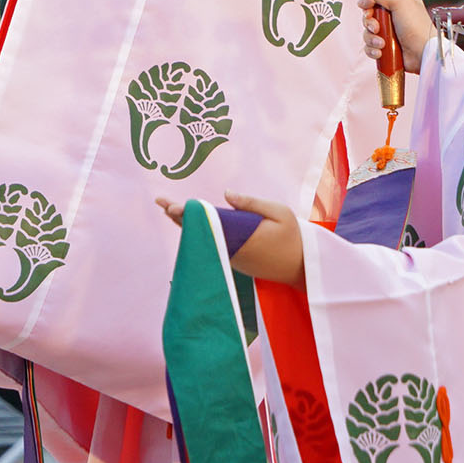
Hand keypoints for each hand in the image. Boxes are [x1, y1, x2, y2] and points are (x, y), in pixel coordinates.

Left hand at [159, 193, 305, 288]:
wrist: (302, 268)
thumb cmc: (293, 237)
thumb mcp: (279, 212)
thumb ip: (251, 203)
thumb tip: (226, 193)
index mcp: (241, 237)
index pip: (207, 222)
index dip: (188, 214)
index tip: (171, 206)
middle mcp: (232, 250)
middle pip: (200, 231)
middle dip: (180, 216)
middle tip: (161, 202)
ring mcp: (233, 258)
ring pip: (206, 239)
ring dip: (189, 224)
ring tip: (171, 210)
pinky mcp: (236, 262)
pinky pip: (214, 244)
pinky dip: (202, 233)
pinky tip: (193, 222)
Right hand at [360, 0, 436, 68]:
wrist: (423, 53)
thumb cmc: (416, 27)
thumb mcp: (400, 0)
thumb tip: (362, 2)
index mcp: (400, 2)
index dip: (370, 4)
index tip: (370, 9)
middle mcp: (395, 17)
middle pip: (369, 16)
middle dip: (369, 23)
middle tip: (376, 28)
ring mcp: (390, 33)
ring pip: (368, 33)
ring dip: (371, 38)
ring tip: (382, 43)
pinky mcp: (387, 48)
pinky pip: (370, 47)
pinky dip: (372, 50)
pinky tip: (380, 52)